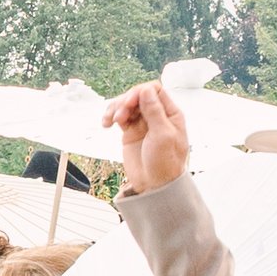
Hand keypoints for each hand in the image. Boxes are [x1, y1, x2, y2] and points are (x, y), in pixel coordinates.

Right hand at [102, 79, 191, 198]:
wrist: (155, 185)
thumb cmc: (165, 163)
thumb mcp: (162, 135)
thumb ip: (154, 111)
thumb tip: (146, 90)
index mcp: (170, 114)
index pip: (154, 90)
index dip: (139, 92)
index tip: (129, 103)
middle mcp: (156, 116)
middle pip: (138, 95)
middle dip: (126, 101)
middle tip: (119, 115)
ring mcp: (143, 123)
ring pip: (126, 105)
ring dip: (116, 108)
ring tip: (111, 121)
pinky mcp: (130, 132)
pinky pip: (119, 117)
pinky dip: (110, 117)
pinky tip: (106, 124)